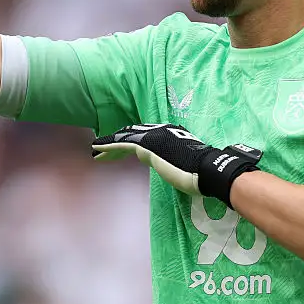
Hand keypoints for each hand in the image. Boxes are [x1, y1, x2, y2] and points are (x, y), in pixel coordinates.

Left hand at [92, 123, 261, 207]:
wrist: (208, 169)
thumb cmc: (203, 171)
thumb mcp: (186, 164)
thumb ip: (176, 162)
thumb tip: (175, 167)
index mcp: (170, 135)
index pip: (145, 137)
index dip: (131, 141)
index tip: (120, 149)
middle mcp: (160, 132)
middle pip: (132, 135)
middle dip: (116, 141)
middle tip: (101, 147)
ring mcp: (152, 138)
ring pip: (124, 138)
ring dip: (108, 144)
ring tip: (95, 148)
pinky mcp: (146, 146)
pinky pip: (122, 144)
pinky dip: (108, 146)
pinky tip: (97, 149)